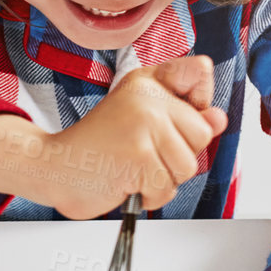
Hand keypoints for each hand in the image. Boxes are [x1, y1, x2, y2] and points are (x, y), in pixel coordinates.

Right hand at [40, 56, 228, 217]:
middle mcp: (147, 97)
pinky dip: (148, 196)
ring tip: (130, 169)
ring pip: (186, 166)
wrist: (52, 166)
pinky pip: (167, 189)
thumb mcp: (138, 117)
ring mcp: (143, 125)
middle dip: (176, 155)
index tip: (169, 116)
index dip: (195, 101)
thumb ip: (183, 113)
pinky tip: (124, 181)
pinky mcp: (139, 157)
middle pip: (201, 136)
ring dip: (161, 180)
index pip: (199, 75)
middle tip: (139, 153)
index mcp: (147, 82)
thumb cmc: (93, 146)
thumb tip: (218, 118)